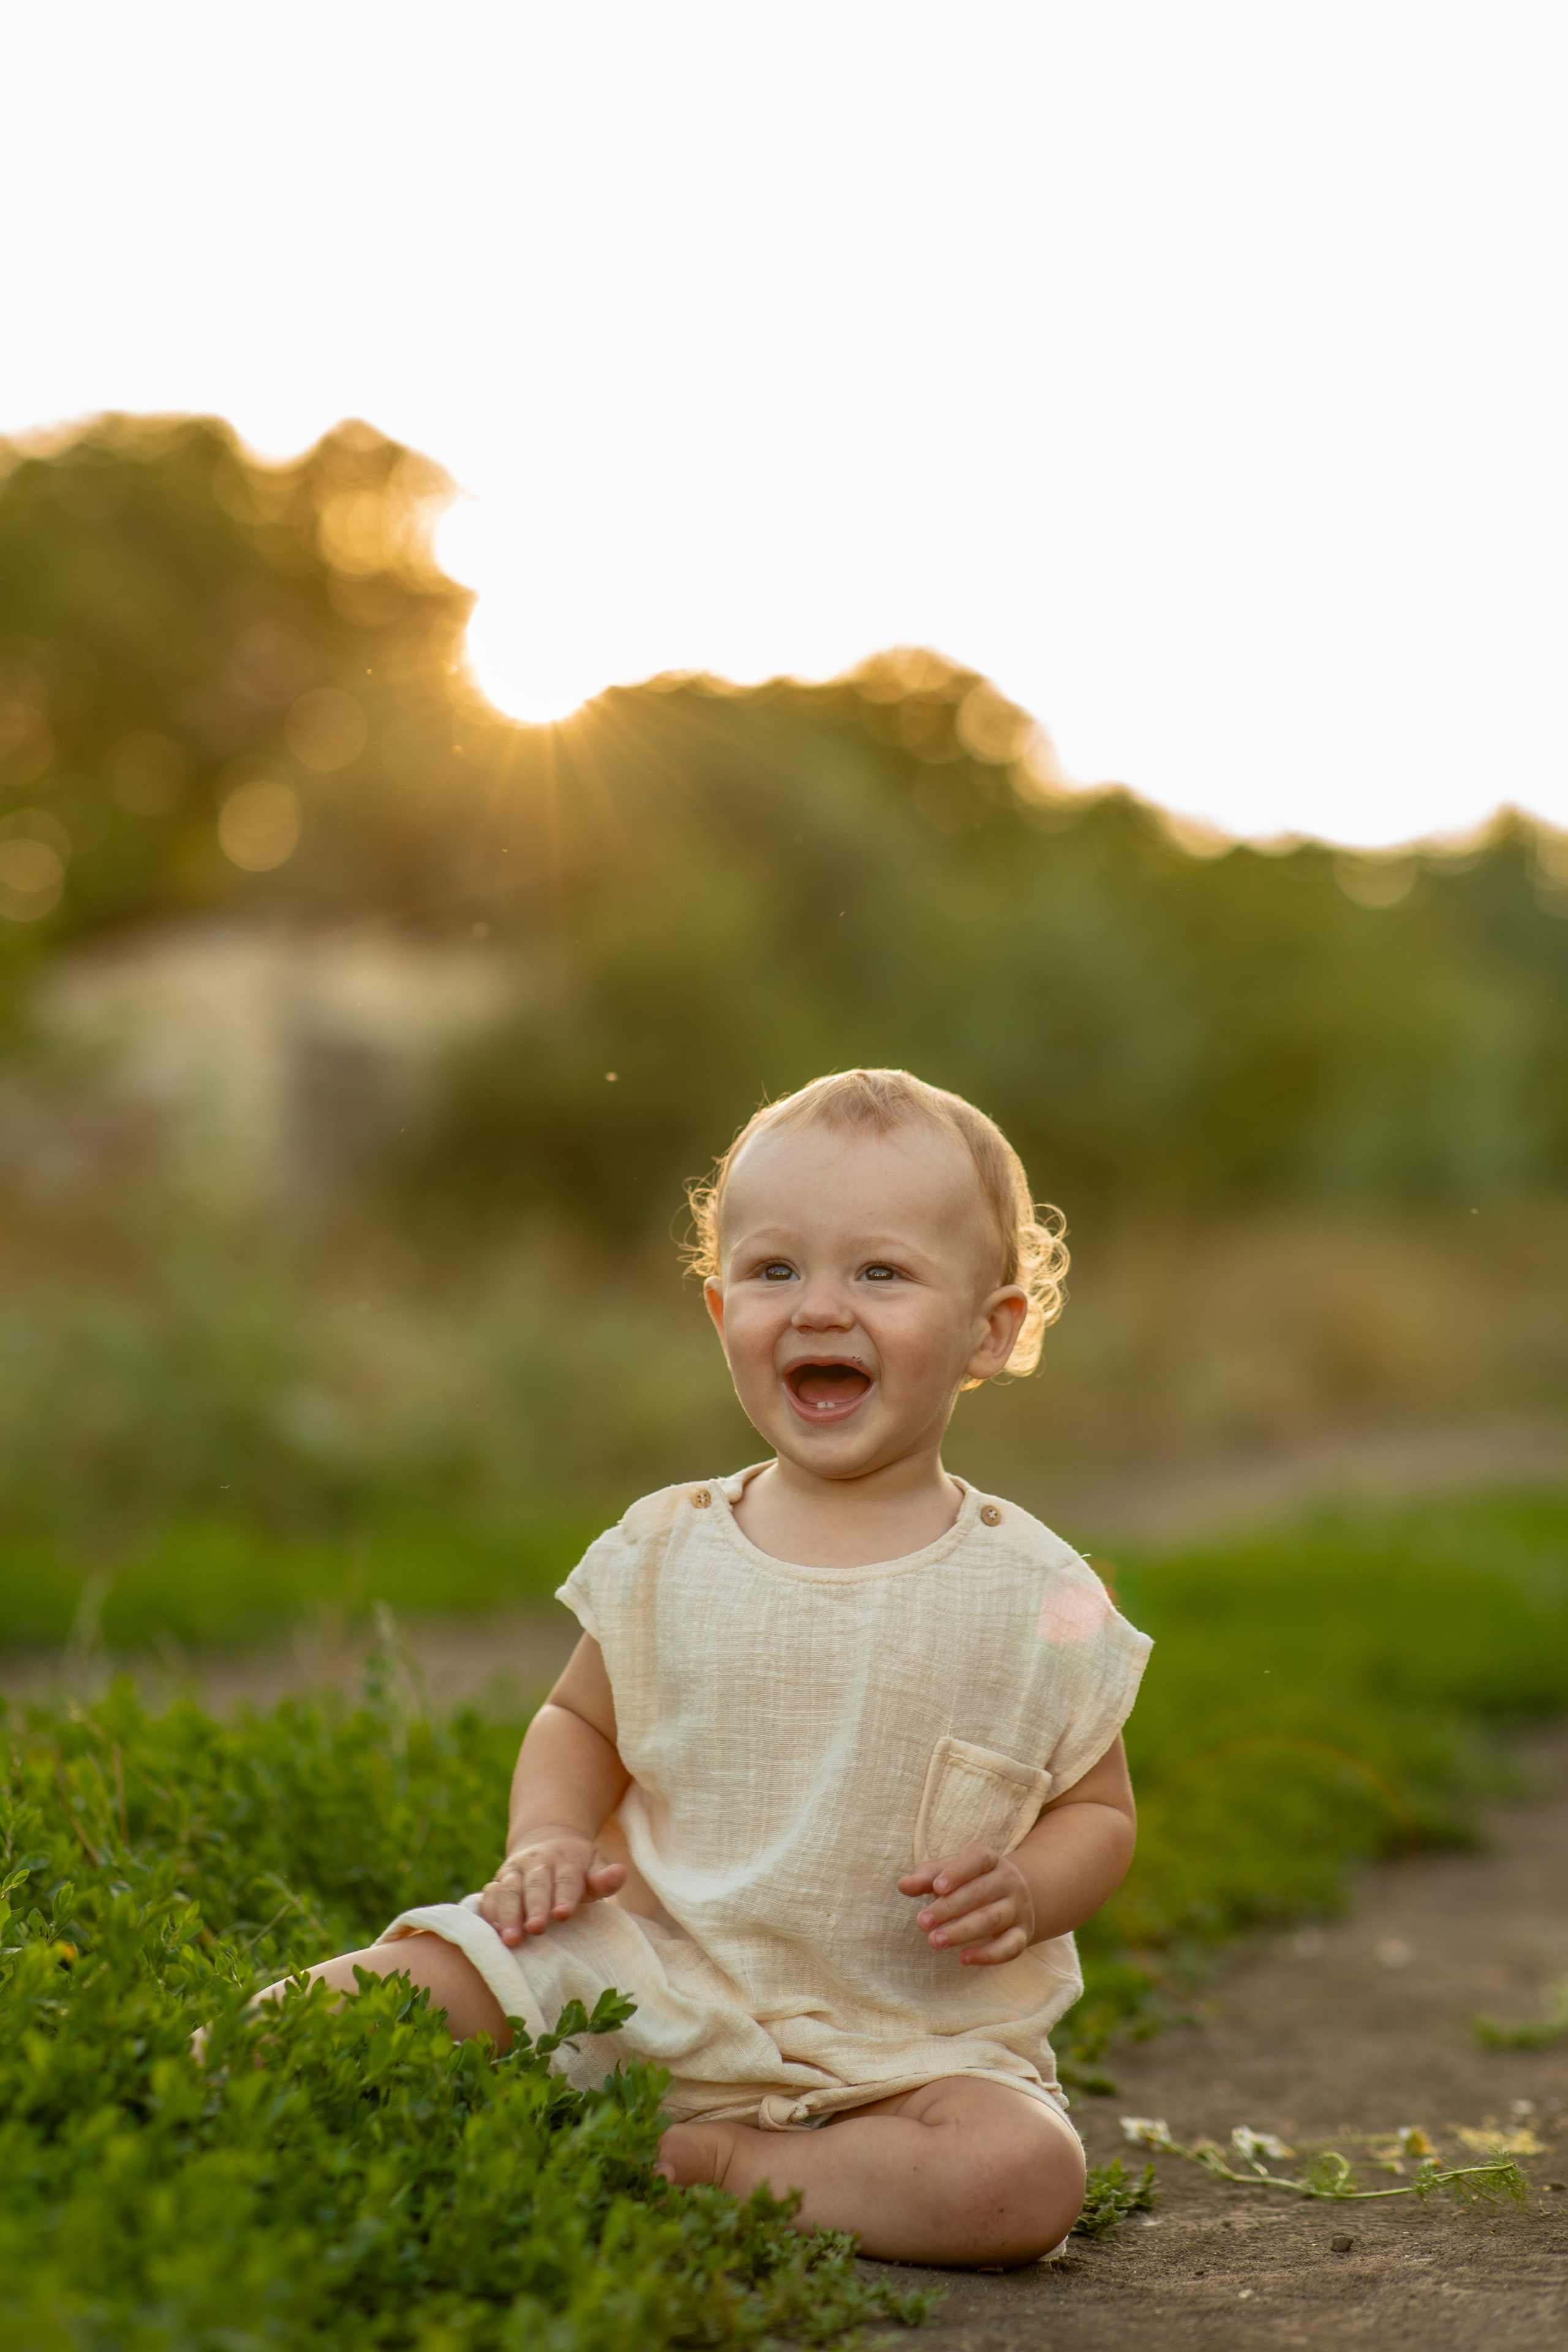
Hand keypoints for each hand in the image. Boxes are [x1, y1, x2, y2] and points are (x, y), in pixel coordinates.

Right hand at [479, 1826, 626, 1946]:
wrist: (548, 1841)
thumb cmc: (577, 1867)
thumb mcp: (595, 1865)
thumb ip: (605, 1877)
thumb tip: (621, 1873)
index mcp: (566, 1858)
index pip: (567, 1878)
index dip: (565, 1895)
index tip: (563, 1914)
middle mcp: (537, 1861)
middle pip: (536, 1883)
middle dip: (535, 1906)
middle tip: (536, 1929)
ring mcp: (515, 1870)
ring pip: (509, 1889)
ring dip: (508, 1914)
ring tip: (510, 1940)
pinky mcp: (498, 1881)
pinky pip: (490, 1895)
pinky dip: (489, 1911)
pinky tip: (491, 1931)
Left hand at [898, 1842, 1035, 1965]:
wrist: (1016, 1896)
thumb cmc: (972, 1882)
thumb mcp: (952, 1873)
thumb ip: (927, 1876)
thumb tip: (903, 1885)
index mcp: (990, 1860)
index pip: (978, 1859)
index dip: (958, 1871)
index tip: (937, 1887)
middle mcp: (1008, 1881)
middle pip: (980, 1893)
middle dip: (949, 1908)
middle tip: (922, 1922)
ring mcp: (1017, 1908)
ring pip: (993, 1919)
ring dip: (962, 1931)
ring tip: (934, 1941)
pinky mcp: (1022, 1934)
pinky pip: (1011, 1946)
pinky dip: (988, 1954)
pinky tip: (963, 1959)